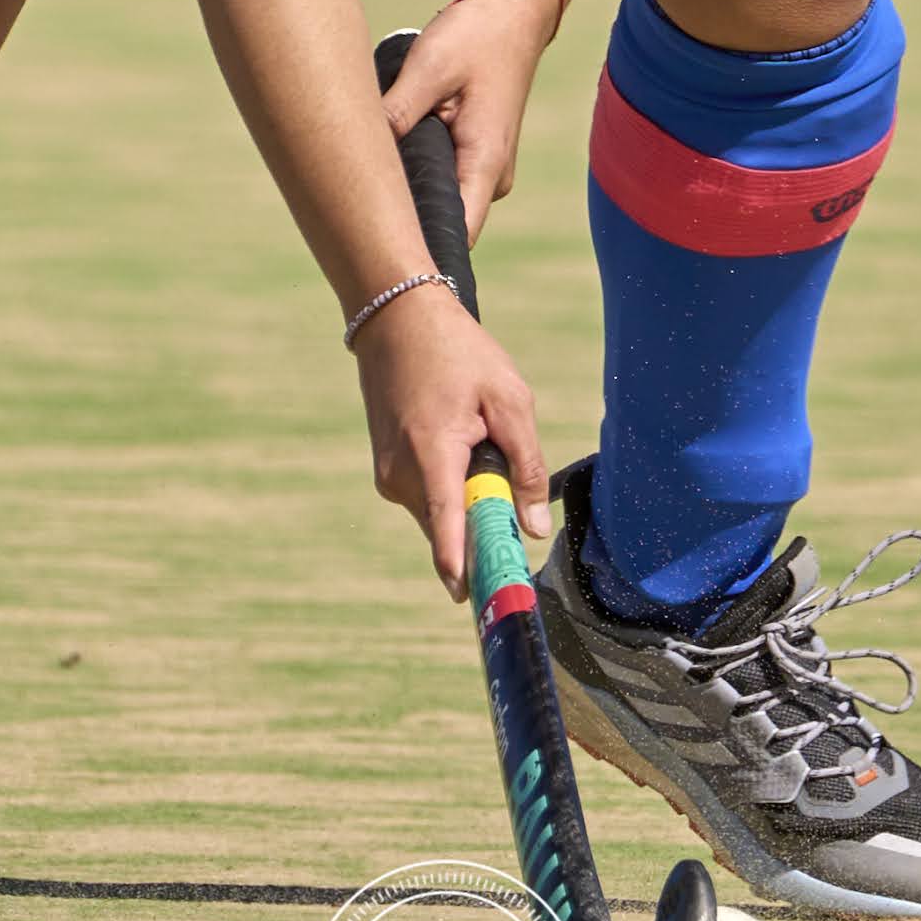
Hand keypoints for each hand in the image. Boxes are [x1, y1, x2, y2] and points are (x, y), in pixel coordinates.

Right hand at [355, 284, 552, 593]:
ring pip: (441, 515)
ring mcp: (388, 476)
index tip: (475, 602)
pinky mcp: (386, 473)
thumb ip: (525, 465)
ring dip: (468, 495)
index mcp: (432, 453)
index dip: (463, 566)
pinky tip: (457, 437)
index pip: (447, 526)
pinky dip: (451, 485)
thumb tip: (533, 529)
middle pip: (452, 527)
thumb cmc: (459, 353)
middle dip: (483, 518)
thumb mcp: (508, 398)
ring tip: (474, 433)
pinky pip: (428, 499)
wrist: (396, 318)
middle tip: (503, 472)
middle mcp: (400, 474)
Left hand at [380, 0, 568, 242]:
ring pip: (438, 200)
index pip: (458, 233)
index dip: (420, 251)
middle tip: (348, 214)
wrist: (512, 14)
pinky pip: (441, 181)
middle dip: (401, 221)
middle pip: (441, 222)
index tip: (378, 257)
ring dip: (406, 193)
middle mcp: (491, 177)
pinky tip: (384, 163)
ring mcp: (484, 170)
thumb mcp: (429, 66)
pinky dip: (414, 175)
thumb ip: (398, 111)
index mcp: (485, 162)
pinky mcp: (475, 158)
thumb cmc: (476, 37)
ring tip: (360, 184)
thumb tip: (361, 152)